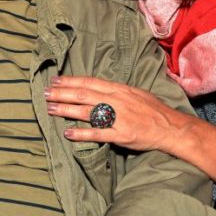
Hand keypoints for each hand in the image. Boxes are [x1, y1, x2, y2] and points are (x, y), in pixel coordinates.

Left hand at [44, 75, 189, 153]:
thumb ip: (116, 91)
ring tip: (50, 109)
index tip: (55, 80)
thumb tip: (97, 89)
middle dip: (62, 93)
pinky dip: (82, 133)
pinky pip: (98, 134)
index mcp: (119, 89)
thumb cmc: (153, 110)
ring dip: (66, 110)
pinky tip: (68, 133)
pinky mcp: (121, 134)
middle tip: (45, 93)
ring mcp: (119, 117)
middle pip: (84, 94)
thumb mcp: (135, 93)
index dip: (70, 81)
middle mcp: (117, 100)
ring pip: (87, 112)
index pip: (90, 82)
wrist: (171, 127)